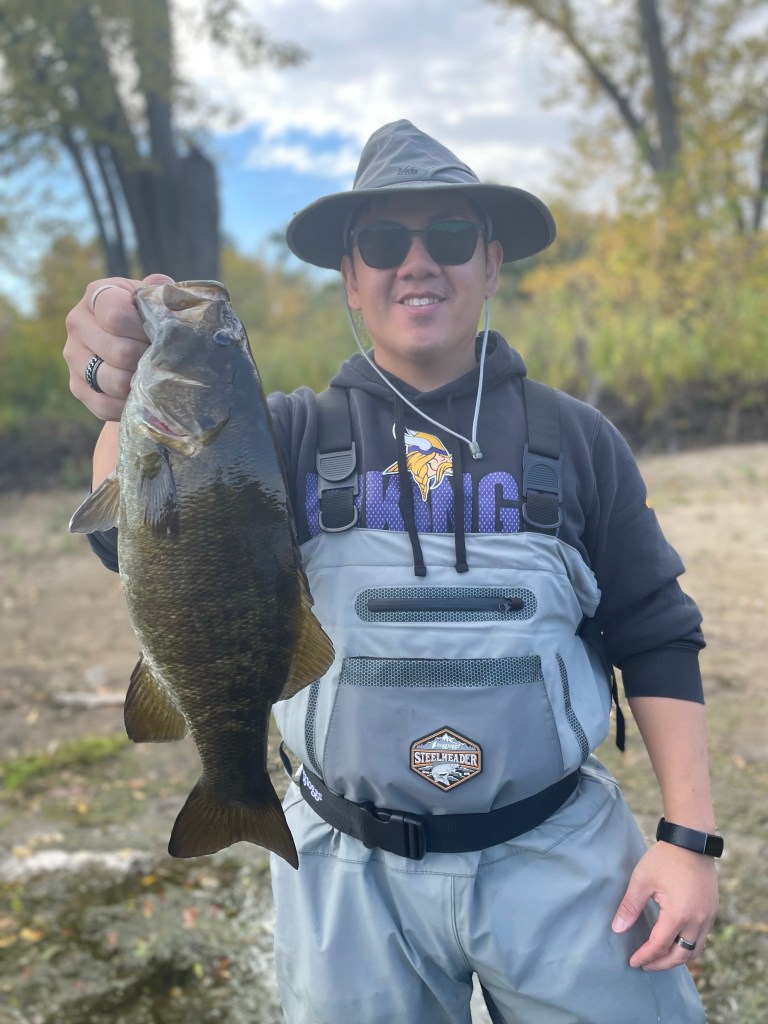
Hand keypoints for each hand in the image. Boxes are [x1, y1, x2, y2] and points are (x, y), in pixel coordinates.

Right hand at [64, 274, 173, 420]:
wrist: (131, 342)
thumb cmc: (148, 317)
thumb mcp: (154, 299)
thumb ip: (161, 293)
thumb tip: (165, 295)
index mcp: (97, 295)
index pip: (116, 317)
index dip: (143, 330)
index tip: (158, 334)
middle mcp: (77, 323)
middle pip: (120, 353)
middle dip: (149, 359)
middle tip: (164, 360)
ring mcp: (73, 357)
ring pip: (115, 381)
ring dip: (141, 383)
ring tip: (155, 376)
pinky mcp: (77, 387)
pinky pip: (105, 405)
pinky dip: (129, 404)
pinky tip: (142, 396)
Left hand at [612, 840, 718, 969]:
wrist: (691, 841)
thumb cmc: (665, 858)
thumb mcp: (642, 880)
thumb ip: (630, 906)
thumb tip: (617, 929)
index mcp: (678, 914)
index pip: (659, 946)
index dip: (645, 956)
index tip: (633, 962)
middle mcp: (697, 921)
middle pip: (680, 955)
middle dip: (661, 964)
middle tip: (644, 965)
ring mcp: (708, 917)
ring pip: (695, 950)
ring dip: (677, 958)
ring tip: (659, 958)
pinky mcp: (712, 911)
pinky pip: (702, 938)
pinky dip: (688, 946)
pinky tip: (675, 941)